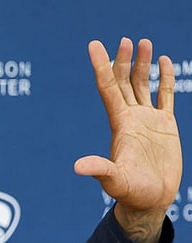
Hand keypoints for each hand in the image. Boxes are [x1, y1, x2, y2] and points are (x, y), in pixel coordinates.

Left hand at [75, 38, 181, 242]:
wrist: (150, 201)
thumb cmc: (130, 193)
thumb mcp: (114, 181)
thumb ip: (100, 170)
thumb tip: (78, 167)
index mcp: (119, 124)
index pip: (107, 88)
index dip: (101, 66)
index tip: (94, 45)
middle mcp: (131, 118)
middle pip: (124, 82)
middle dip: (123, 60)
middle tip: (125, 40)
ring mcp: (147, 120)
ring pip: (142, 85)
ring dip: (141, 64)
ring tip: (142, 42)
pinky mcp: (165, 125)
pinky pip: (165, 96)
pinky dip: (165, 78)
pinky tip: (164, 61)